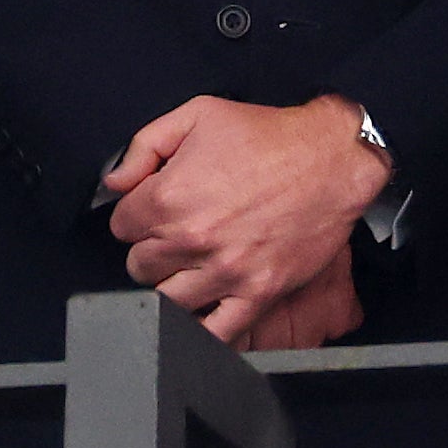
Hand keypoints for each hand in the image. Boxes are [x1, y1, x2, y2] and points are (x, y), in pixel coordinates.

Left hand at [103, 95, 388, 343]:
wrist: (332, 158)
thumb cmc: (269, 135)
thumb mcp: (199, 114)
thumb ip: (145, 145)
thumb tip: (115, 182)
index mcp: (169, 196)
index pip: (121, 226)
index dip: (138, 214)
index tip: (157, 209)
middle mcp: (191, 239)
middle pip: (139, 266)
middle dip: (154, 248)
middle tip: (178, 233)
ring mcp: (225, 272)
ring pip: (166, 301)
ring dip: (173, 283)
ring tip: (193, 264)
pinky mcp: (257, 293)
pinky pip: (216, 333)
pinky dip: (201, 331)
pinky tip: (203, 311)